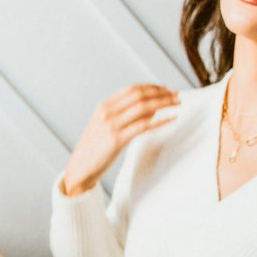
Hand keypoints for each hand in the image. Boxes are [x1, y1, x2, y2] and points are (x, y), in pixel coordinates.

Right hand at [61, 84, 178, 195]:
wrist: (79, 170)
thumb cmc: (94, 151)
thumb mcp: (106, 128)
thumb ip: (126, 117)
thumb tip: (152, 109)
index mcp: (103, 107)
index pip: (131, 89)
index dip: (151, 87)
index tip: (165, 89)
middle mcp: (107, 112)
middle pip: (139, 95)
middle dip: (161, 93)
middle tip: (176, 94)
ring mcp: (111, 125)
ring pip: (143, 107)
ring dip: (164, 103)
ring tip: (177, 104)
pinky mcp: (117, 139)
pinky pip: (144, 126)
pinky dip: (160, 121)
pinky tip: (171, 119)